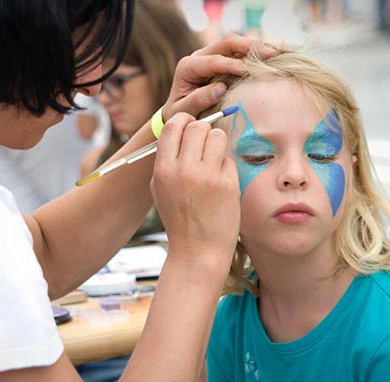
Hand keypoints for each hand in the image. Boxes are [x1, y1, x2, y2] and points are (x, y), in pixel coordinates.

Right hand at [150, 113, 239, 265]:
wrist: (198, 250)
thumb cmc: (178, 220)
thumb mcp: (160, 190)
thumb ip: (167, 161)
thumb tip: (181, 132)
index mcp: (163, 170)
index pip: (173, 125)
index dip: (183, 122)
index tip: (189, 127)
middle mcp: (184, 170)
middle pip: (198, 126)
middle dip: (202, 131)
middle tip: (204, 144)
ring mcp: (208, 176)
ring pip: (218, 136)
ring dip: (217, 143)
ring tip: (214, 160)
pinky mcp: (228, 184)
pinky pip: (229, 158)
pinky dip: (225, 165)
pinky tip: (221, 181)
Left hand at [163, 34, 276, 119]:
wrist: (178, 114)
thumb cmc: (181, 115)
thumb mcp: (184, 111)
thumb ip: (198, 100)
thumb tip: (219, 88)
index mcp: (188, 67)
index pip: (212, 60)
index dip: (230, 64)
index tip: (247, 71)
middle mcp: (199, 57)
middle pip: (226, 43)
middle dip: (248, 46)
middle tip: (269, 54)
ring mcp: (210, 57)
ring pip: (234, 44)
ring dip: (255, 46)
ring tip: (274, 53)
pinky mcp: (221, 61)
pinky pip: (238, 52)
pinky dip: (254, 53)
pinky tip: (270, 57)